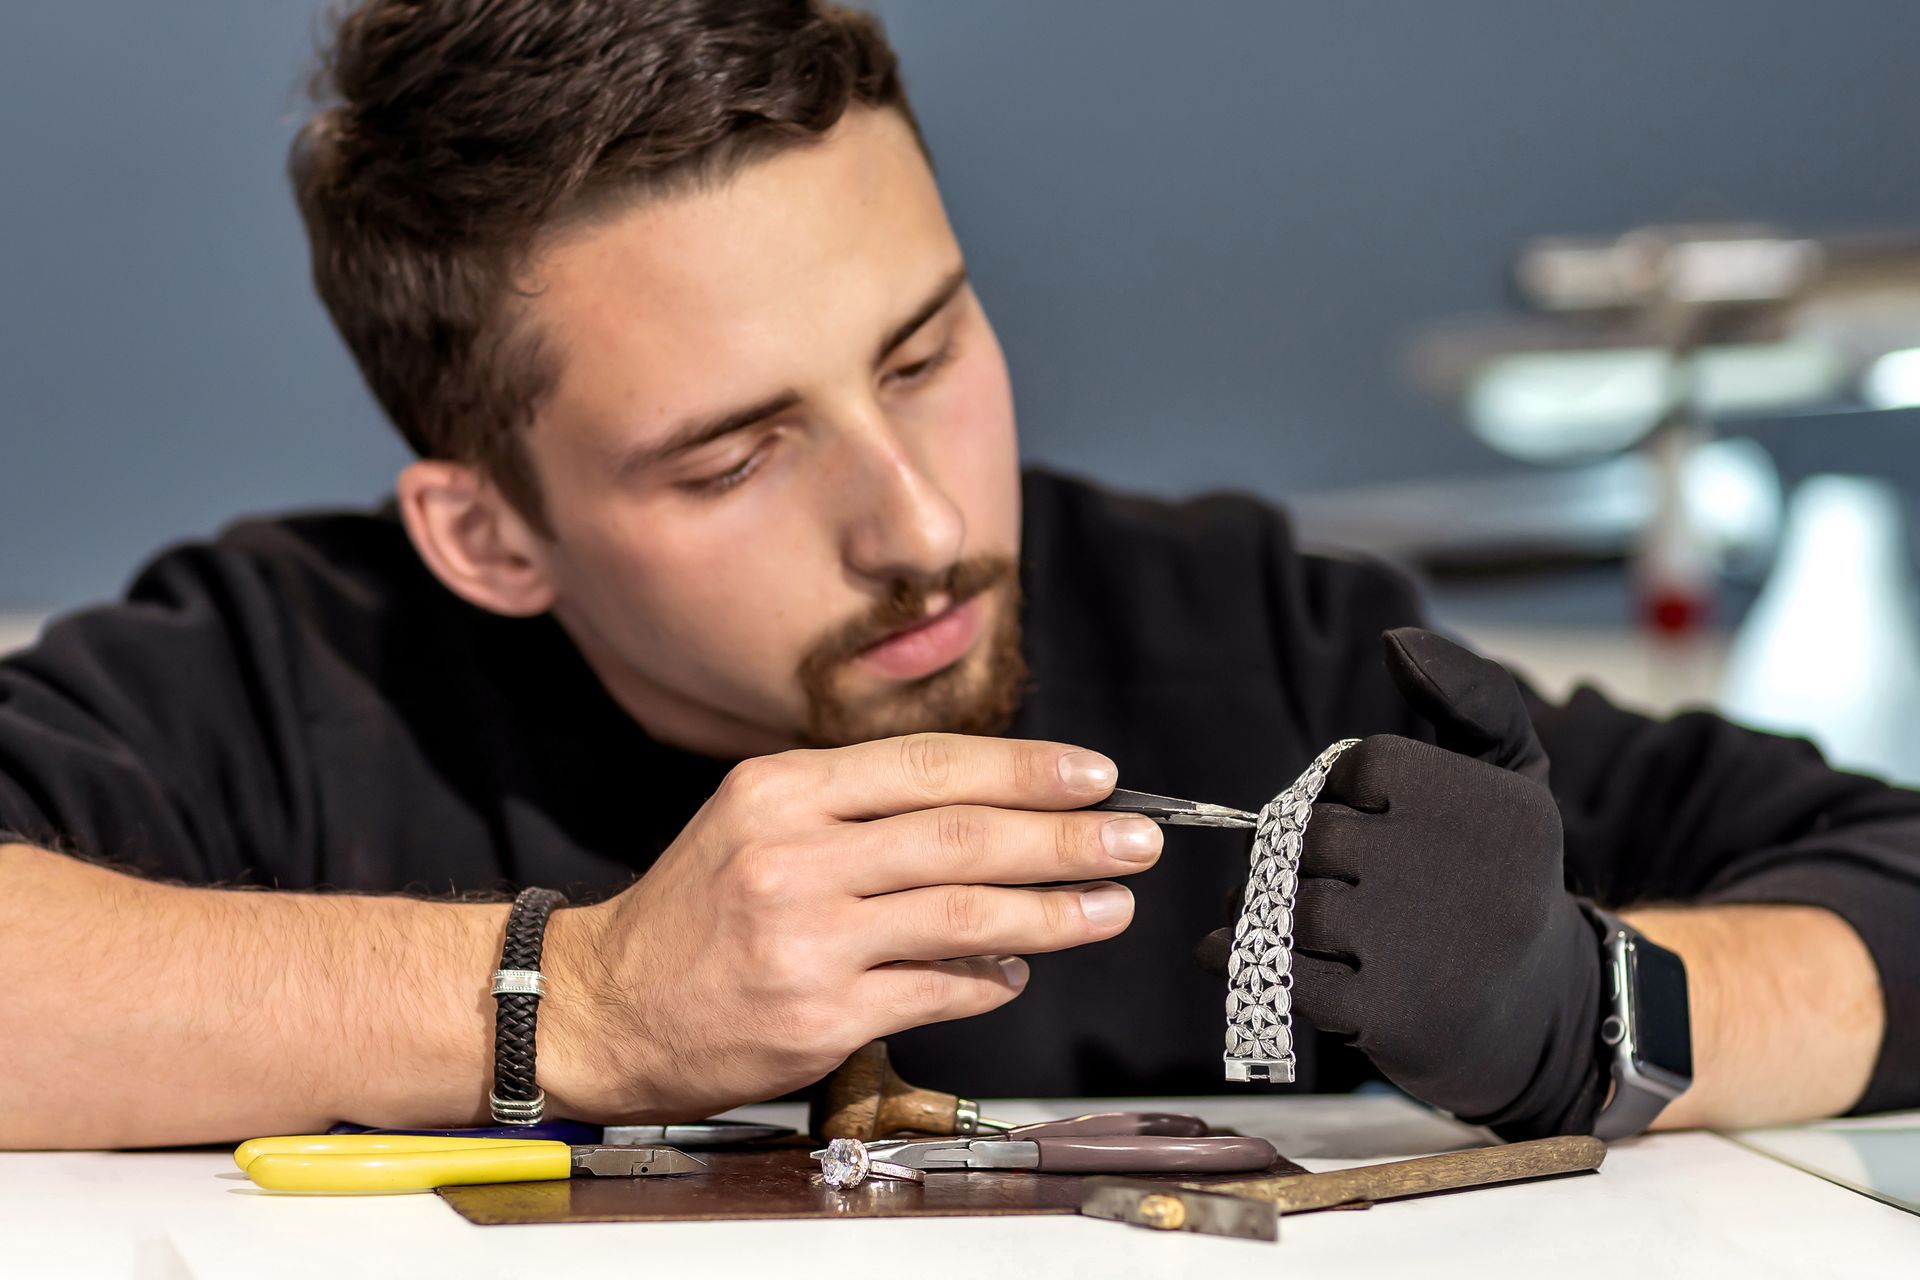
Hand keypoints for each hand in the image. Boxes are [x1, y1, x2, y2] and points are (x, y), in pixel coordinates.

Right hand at [539, 733, 1159, 1120]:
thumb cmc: (694, 912)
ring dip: (1052, 911)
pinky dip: (989, 979)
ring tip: (1109, 906)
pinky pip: (933, 990)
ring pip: (961, 914)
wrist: (604, 1004)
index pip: (929, 766)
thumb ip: (863, 813)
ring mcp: (806, 937)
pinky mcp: (818, 1014)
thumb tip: (991, 819)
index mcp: (783, 791)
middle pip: (961, 836)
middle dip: (1064, 837)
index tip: (1095, 776)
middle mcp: (794, 855)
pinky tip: (1021, 970)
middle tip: (1135, 839)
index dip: (1025, 770)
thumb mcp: (758, 824)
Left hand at [1202, 628, 1605, 1136]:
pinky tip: (1231, 952)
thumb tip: (1397, 642)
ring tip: (1252, 910)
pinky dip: (1246, 960)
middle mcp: (1474, 877)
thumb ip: (1467, 697)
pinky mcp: (1395, 1017)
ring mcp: (1433, 952)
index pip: (1361, 768)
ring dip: (1255, 908)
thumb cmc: (1502, 877)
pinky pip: (1290, 975)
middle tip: (1274, 868)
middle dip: (1283, 853)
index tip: (1341, 817)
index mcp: (1497, 808)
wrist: (1538, 1016)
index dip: (1333, 792)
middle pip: (1316, 839)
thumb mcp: (1512, 778)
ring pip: (1296, 907)